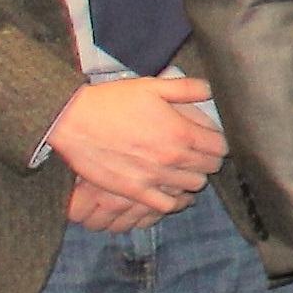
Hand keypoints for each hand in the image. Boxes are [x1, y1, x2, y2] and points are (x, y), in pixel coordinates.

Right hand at [45, 76, 223, 226]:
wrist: (72, 121)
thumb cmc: (112, 101)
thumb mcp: (152, 86)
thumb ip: (187, 88)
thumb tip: (212, 91)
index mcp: (181, 133)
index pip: (220, 147)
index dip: (219, 142)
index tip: (210, 139)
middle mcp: (172, 158)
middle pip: (210, 168)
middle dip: (208, 159)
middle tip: (198, 153)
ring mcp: (154, 178)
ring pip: (193, 186)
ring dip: (193, 177)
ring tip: (184, 169)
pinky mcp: (134, 192)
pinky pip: (167, 205)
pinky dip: (174, 199)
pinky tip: (171, 190)